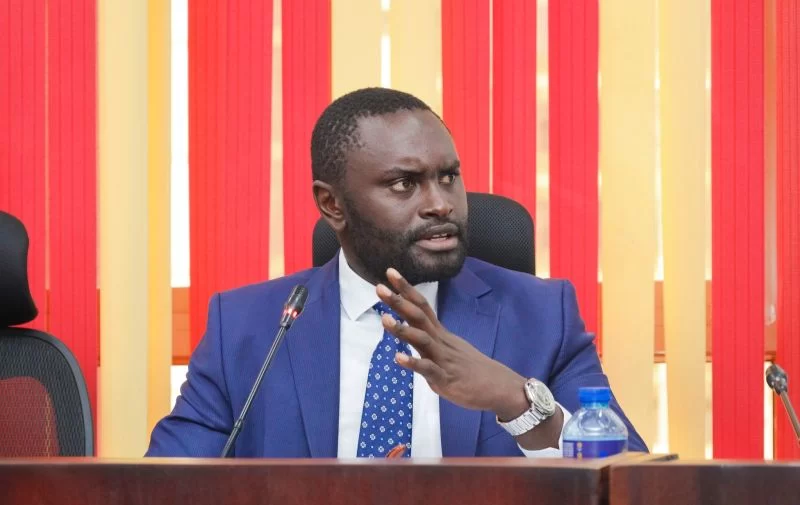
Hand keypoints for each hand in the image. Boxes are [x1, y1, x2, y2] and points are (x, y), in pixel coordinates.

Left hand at [376, 268, 529, 420]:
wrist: (500, 387)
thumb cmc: (473, 369)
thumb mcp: (450, 349)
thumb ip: (431, 340)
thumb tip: (412, 333)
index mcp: (440, 334)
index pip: (422, 306)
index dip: (406, 289)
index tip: (390, 273)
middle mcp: (440, 341)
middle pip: (419, 316)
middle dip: (399, 301)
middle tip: (379, 287)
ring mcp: (443, 359)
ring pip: (422, 340)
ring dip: (403, 329)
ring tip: (384, 319)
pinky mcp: (445, 378)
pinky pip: (428, 369)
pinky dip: (413, 362)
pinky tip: (398, 358)